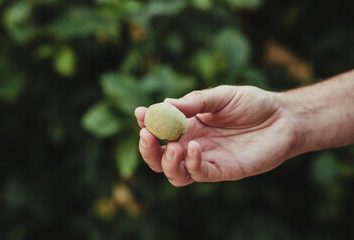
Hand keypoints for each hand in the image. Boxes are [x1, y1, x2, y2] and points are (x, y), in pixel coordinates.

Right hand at [135, 86, 300, 186]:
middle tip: (146, 135)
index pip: (160, 130)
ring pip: (174, 173)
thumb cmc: (252, 104)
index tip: (140, 113)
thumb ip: (195, 101)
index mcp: (189, 126)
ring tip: (172, 146)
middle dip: (148, 148)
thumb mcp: (221, 96)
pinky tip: (193, 147)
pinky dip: (191, 164)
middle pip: (160, 157)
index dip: (146, 123)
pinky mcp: (223, 171)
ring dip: (166, 162)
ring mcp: (207, 159)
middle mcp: (193, 145)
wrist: (283, 117)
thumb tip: (164, 104)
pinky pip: (199, 174)